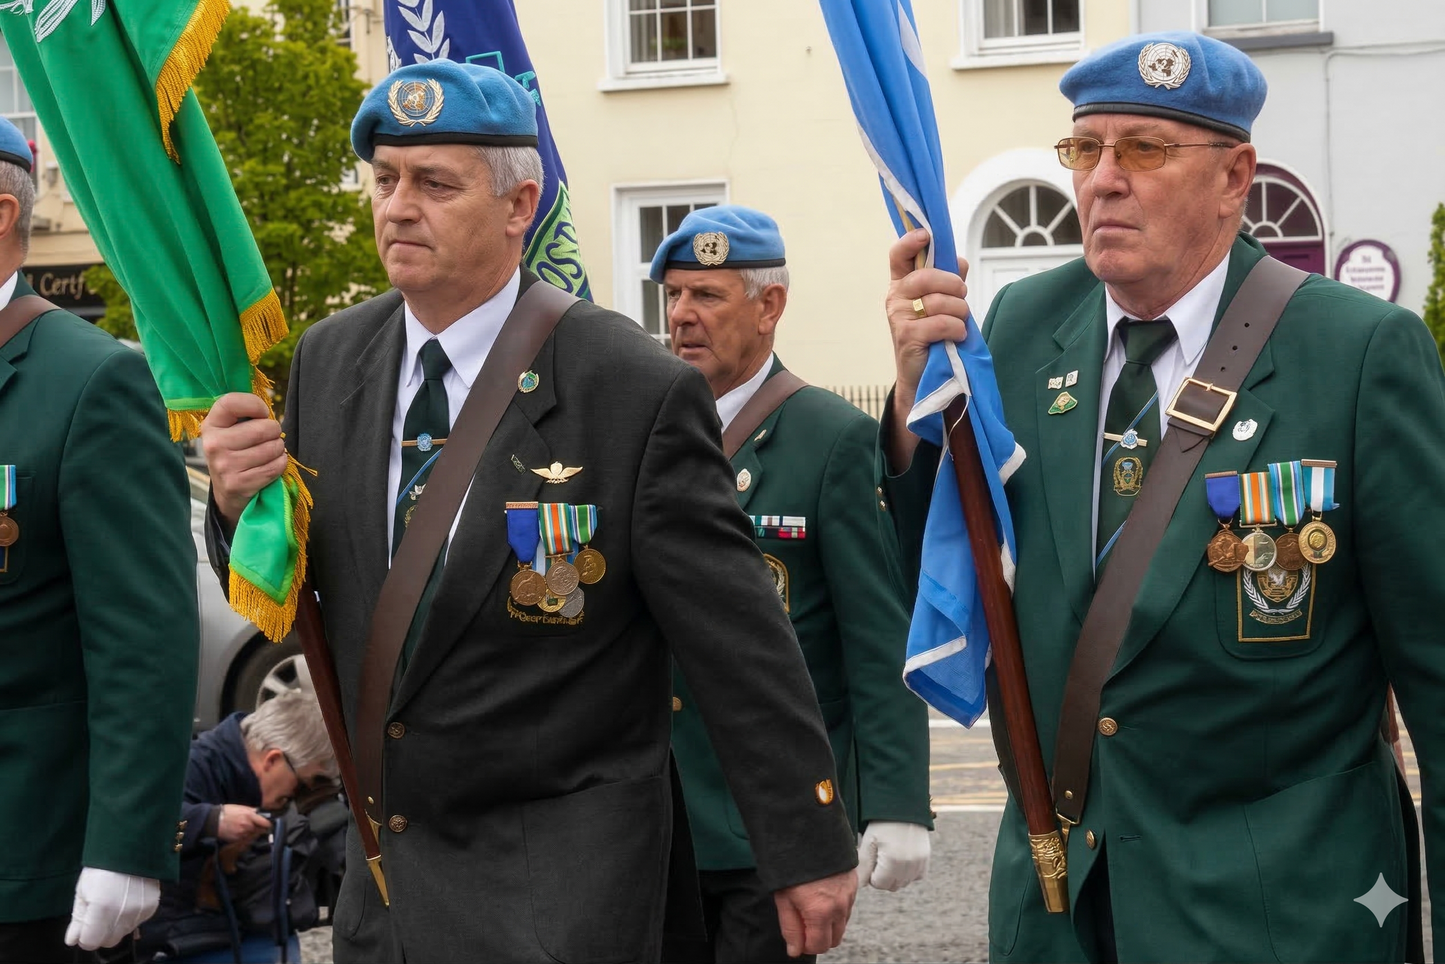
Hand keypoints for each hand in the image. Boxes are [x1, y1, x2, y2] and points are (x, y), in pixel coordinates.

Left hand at [65, 868, 159, 950]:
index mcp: (102, 909)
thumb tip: (72, 940)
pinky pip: (137, 922)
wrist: (132, 847)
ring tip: (114, 903)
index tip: (84, 925)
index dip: (84, 935)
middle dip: (100, 933)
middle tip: (98, 915)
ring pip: (123, 933)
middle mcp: (123, 914)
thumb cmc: (103, 866)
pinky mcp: (151, 907)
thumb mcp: (83, 891)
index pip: (90, 942)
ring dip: (116, 925)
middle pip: (108, 941)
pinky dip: (130, 917)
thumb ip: (78, 918)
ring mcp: (140, 911)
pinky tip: (127, 900)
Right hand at [201, 392, 287, 526]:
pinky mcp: (239, 484)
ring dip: (278, 449)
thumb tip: (267, 411)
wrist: (227, 491)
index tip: (262, 413)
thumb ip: (244, 415)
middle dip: (274, 431)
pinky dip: (280, 464)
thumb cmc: (235, 452)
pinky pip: (276, 466)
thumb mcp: (230, 430)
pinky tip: (269, 465)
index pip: (232, 402)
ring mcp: (225, 466)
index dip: (255, 405)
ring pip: (273, 447)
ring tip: (267, 453)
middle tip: (268, 437)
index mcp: (211, 425)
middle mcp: (214, 445)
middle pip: (263, 428)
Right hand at [216, 803, 271, 843]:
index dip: (268, 824)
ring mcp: (242, 834)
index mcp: (250, 816)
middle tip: (253, 825)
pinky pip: (244, 839)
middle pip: (259, 830)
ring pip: (252, 835)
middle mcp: (248, 826)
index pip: (265, 823)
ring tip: (243, 828)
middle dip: (258, 828)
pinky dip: (243, 836)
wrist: (213, 820)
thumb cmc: (227, 812)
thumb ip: (252, 811)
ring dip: (250, 832)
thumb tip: (261, 813)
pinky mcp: (237, 840)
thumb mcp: (241, 807)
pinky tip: (238, 832)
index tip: (268, 825)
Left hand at [772, 868, 856, 957]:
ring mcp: (849, 895)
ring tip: (810, 904)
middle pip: (834, 939)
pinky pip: (847, 906)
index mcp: (821, 912)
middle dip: (818, 937)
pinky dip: (836, 908)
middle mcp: (840, 906)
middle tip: (802, 921)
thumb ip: (790, 927)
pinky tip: (821, 893)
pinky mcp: (853, 883)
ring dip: (828, 922)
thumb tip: (795, 950)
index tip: (797, 935)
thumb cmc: (792, 864)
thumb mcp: (783, 897)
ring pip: (842, 923)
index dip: (805, 945)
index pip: (819, 946)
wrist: (808, 832)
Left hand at [857, 821, 930, 891]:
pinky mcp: (926, 859)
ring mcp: (920, 862)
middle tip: (880, 857)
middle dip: (883, 876)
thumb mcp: (869, 841)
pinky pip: (917, 876)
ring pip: (904, 882)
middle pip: (892, 885)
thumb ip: (863, 866)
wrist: (903, 806)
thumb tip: (857, 885)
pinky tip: (902, 858)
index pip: (879, 883)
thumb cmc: (882, 822)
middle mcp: (909, 864)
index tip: (872, 859)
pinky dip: (909, 872)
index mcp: (893, 860)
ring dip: (896, 875)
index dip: (871, 874)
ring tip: (890, 855)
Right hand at [885, 229, 970, 468]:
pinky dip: (956, 330)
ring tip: (959, 324)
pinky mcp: (908, 337)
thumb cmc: (935, 338)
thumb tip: (959, 261)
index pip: (899, 255)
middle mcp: (896, 298)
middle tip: (962, 297)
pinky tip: (956, 337)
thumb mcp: (942, 305)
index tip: (926, 236)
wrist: (923, 379)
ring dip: (960, 312)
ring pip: (940, 300)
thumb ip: (949, 281)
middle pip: (927, 275)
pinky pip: (941, 323)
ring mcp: (899, 317)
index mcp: (902, 285)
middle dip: (954, 285)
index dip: (911, 241)